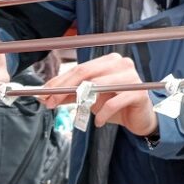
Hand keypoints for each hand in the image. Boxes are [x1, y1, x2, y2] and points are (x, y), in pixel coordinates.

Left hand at [42, 53, 157, 136]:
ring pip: (99, 85)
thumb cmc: (115, 105)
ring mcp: (131, 77)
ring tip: (77, 114)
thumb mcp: (90, 99)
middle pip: (87, 73)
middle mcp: (121, 64)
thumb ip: (71, 94)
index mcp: (109, 61)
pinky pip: (113, 103)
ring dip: (83, 102)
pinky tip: (98, 122)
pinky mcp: (138, 93)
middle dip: (65, 88)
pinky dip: (102, 114)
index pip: (80, 68)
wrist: (139, 118)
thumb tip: (46, 95)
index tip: (44, 94)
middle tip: (51, 103)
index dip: (60, 81)